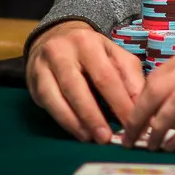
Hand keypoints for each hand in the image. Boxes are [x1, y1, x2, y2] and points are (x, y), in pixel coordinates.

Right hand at [26, 20, 145, 143]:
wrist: (56, 36)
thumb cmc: (93, 51)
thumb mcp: (114, 55)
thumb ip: (130, 78)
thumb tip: (141, 107)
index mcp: (89, 43)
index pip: (106, 76)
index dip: (119, 102)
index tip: (132, 124)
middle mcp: (62, 52)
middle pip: (78, 87)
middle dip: (93, 116)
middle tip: (106, 138)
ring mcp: (43, 66)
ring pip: (57, 97)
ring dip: (75, 122)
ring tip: (90, 138)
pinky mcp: (32, 81)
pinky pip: (46, 103)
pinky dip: (62, 119)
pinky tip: (76, 131)